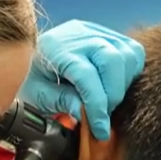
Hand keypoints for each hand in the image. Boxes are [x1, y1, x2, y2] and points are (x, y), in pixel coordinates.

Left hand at [17, 20, 146, 140]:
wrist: (29, 58)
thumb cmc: (31, 78)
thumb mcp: (39, 96)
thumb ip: (64, 103)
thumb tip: (89, 115)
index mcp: (56, 48)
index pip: (87, 76)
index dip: (97, 105)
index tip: (100, 128)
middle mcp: (78, 34)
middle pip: (113, 60)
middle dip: (114, 94)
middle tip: (104, 114)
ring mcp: (95, 30)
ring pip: (128, 53)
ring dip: (124, 83)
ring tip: (109, 101)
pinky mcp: (106, 33)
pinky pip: (131, 50)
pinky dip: (129, 71)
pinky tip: (116, 86)